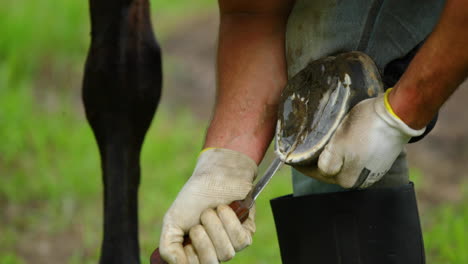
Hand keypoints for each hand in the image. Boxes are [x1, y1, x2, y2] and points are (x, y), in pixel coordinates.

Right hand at [159, 148, 256, 263]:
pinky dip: (230, 222)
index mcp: (196, 252)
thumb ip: (169, 247)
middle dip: (202, 240)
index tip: (188, 233)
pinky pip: (241, 241)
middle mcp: (214, 251)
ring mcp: (231, 244)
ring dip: (215, 227)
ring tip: (211, 211)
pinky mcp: (246, 233)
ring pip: (226, 253)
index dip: (190, 253)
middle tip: (198, 223)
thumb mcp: (172, 221)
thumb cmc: (193, 198)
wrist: (214, 175)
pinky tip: (225, 209)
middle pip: (211, 263)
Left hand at [295, 89, 424, 187]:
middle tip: (303, 148)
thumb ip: (326, 163)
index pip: (316, 173)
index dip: (301, 163)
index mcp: (346, 179)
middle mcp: (359, 180)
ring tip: (319, 144)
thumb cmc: (365, 127)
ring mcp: (371, 171)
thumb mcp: (339, 144)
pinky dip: (344, 152)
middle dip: (315, 161)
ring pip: (342, 164)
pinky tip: (339, 141)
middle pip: (329, 170)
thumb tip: (320, 170)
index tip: (291, 156)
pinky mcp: (379, 160)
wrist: (396, 115)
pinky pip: (354, 158)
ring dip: (330, 156)